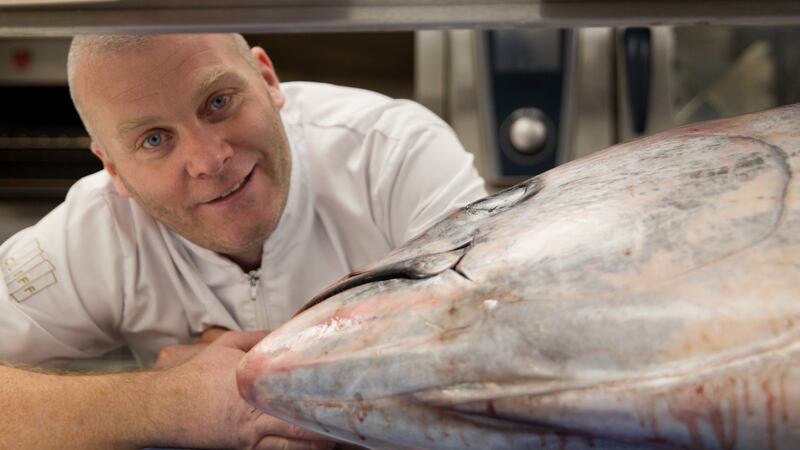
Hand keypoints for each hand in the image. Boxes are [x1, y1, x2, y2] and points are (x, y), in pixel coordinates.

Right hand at [150, 330, 336, 449]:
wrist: (163, 408)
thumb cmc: (195, 376)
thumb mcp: (227, 346)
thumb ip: (260, 338)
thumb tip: (287, 331)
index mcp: (254, 384)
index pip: (296, 389)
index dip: (323, 393)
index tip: (346, 391)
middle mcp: (255, 414)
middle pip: (302, 424)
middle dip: (330, 425)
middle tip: (358, 424)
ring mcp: (250, 437)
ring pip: (294, 446)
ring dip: (320, 443)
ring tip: (347, 440)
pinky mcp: (243, 449)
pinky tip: (317, 447)